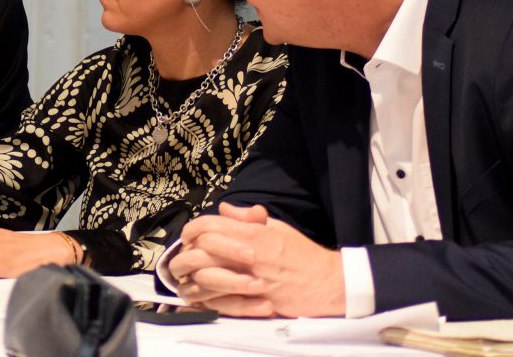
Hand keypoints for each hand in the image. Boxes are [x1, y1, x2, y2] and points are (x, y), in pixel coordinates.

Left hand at [169, 202, 345, 317]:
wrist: (330, 283)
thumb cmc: (304, 254)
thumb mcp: (277, 228)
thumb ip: (248, 220)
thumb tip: (224, 210)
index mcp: (255, 235)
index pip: (211, 226)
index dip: (193, 229)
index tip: (188, 235)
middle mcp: (251, 255)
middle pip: (203, 249)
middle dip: (186, 253)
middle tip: (182, 257)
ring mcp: (253, 280)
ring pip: (207, 276)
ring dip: (191, 277)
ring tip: (186, 278)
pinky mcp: (257, 303)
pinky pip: (221, 301)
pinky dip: (206, 299)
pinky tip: (200, 297)